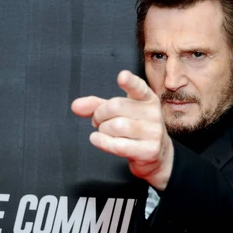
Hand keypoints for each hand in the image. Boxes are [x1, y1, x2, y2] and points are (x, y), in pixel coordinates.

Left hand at [71, 70, 173, 190]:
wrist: (156, 155)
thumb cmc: (134, 129)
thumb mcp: (118, 113)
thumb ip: (97, 106)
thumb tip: (76, 106)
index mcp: (147, 99)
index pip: (138, 87)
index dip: (129, 82)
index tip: (122, 76)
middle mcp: (153, 113)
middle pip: (116, 106)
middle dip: (99, 114)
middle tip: (98, 121)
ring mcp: (153, 132)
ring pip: (116, 126)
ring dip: (103, 130)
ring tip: (104, 132)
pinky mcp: (150, 150)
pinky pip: (118, 145)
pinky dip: (103, 142)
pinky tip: (98, 140)